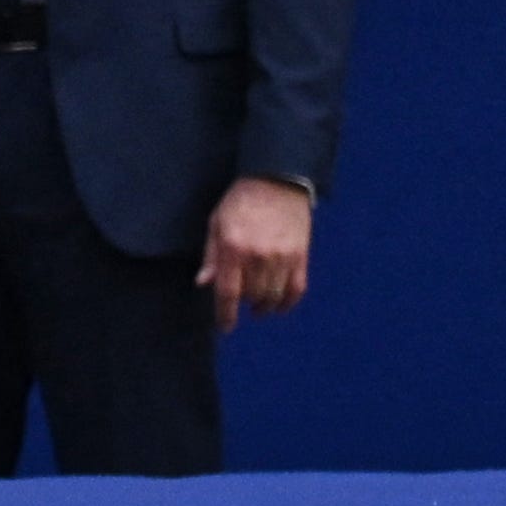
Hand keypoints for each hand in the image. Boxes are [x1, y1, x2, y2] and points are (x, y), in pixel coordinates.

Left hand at [198, 176, 313, 325]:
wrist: (276, 178)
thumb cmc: (240, 200)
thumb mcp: (217, 222)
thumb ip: (211, 255)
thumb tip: (204, 284)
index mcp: (233, 247)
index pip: (228, 293)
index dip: (225, 315)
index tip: (225, 327)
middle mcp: (258, 256)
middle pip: (252, 297)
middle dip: (244, 302)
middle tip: (240, 296)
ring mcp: (282, 257)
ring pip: (273, 297)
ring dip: (264, 305)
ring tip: (258, 304)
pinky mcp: (300, 255)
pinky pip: (296, 290)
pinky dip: (287, 302)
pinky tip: (279, 304)